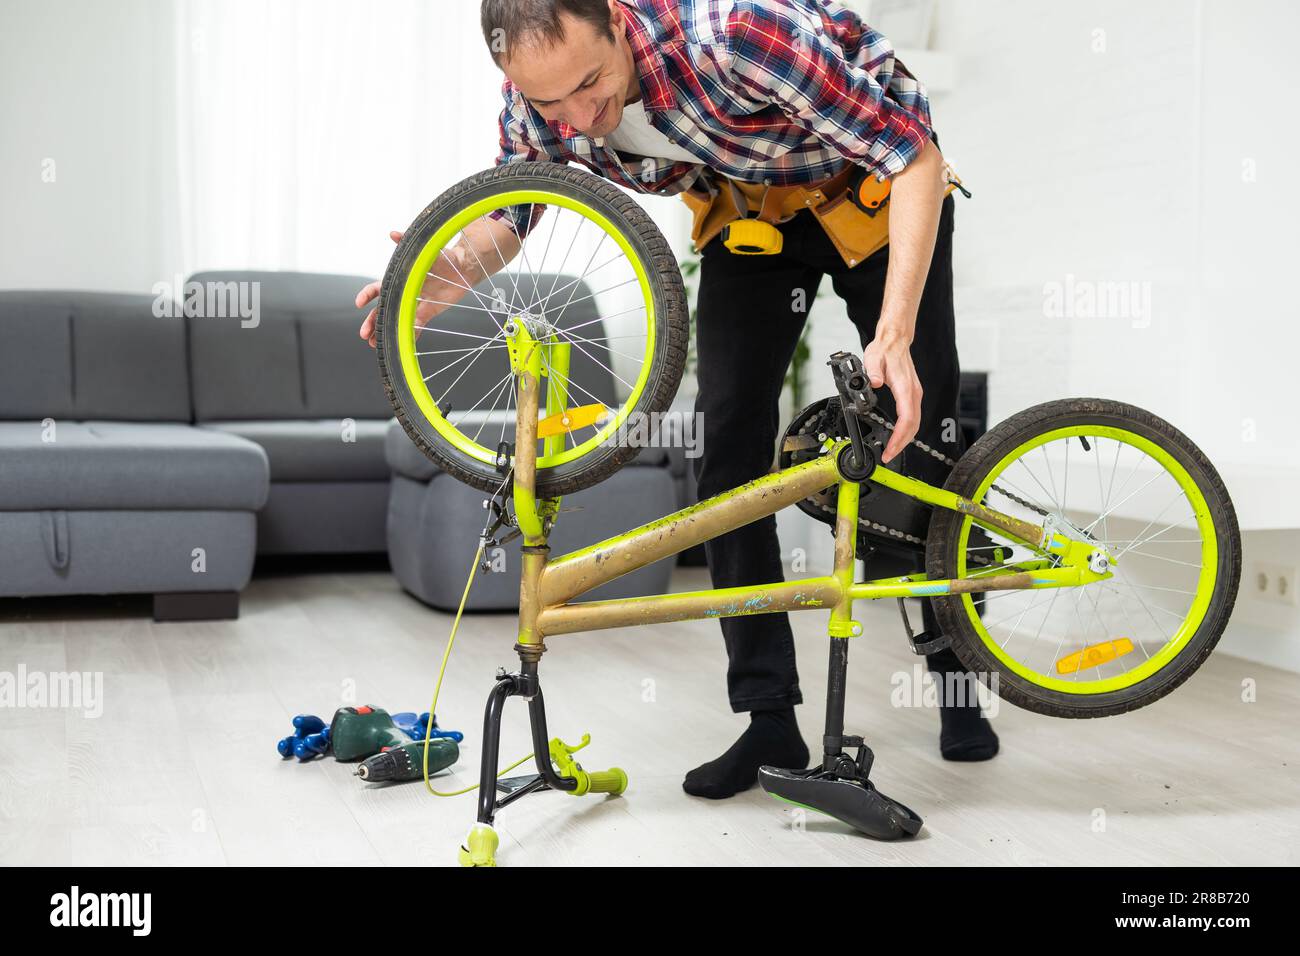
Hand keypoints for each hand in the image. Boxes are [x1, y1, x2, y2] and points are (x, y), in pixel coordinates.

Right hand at [356, 232, 477, 348]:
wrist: (462, 268)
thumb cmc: (441, 256)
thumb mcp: (423, 250)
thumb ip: (406, 243)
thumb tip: (393, 233)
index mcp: (399, 279)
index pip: (377, 288)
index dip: (367, 295)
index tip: (359, 304)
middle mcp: (403, 293)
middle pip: (382, 310)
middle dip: (372, 322)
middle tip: (364, 334)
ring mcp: (414, 304)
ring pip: (395, 320)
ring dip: (384, 332)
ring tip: (375, 343)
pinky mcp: (427, 313)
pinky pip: (415, 327)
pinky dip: (408, 336)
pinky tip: (399, 345)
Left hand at [863, 327, 920, 463]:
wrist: (894, 341)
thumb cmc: (885, 350)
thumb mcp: (874, 358)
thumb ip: (873, 370)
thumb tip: (874, 382)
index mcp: (905, 387)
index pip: (906, 418)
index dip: (899, 437)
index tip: (890, 449)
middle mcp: (913, 393)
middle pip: (913, 426)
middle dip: (902, 444)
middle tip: (888, 456)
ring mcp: (914, 395)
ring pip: (914, 424)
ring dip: (905, 439)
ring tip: (891, 451)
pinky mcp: (911, 396)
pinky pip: (912, 417)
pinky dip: (906, 431)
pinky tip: (897, 437)